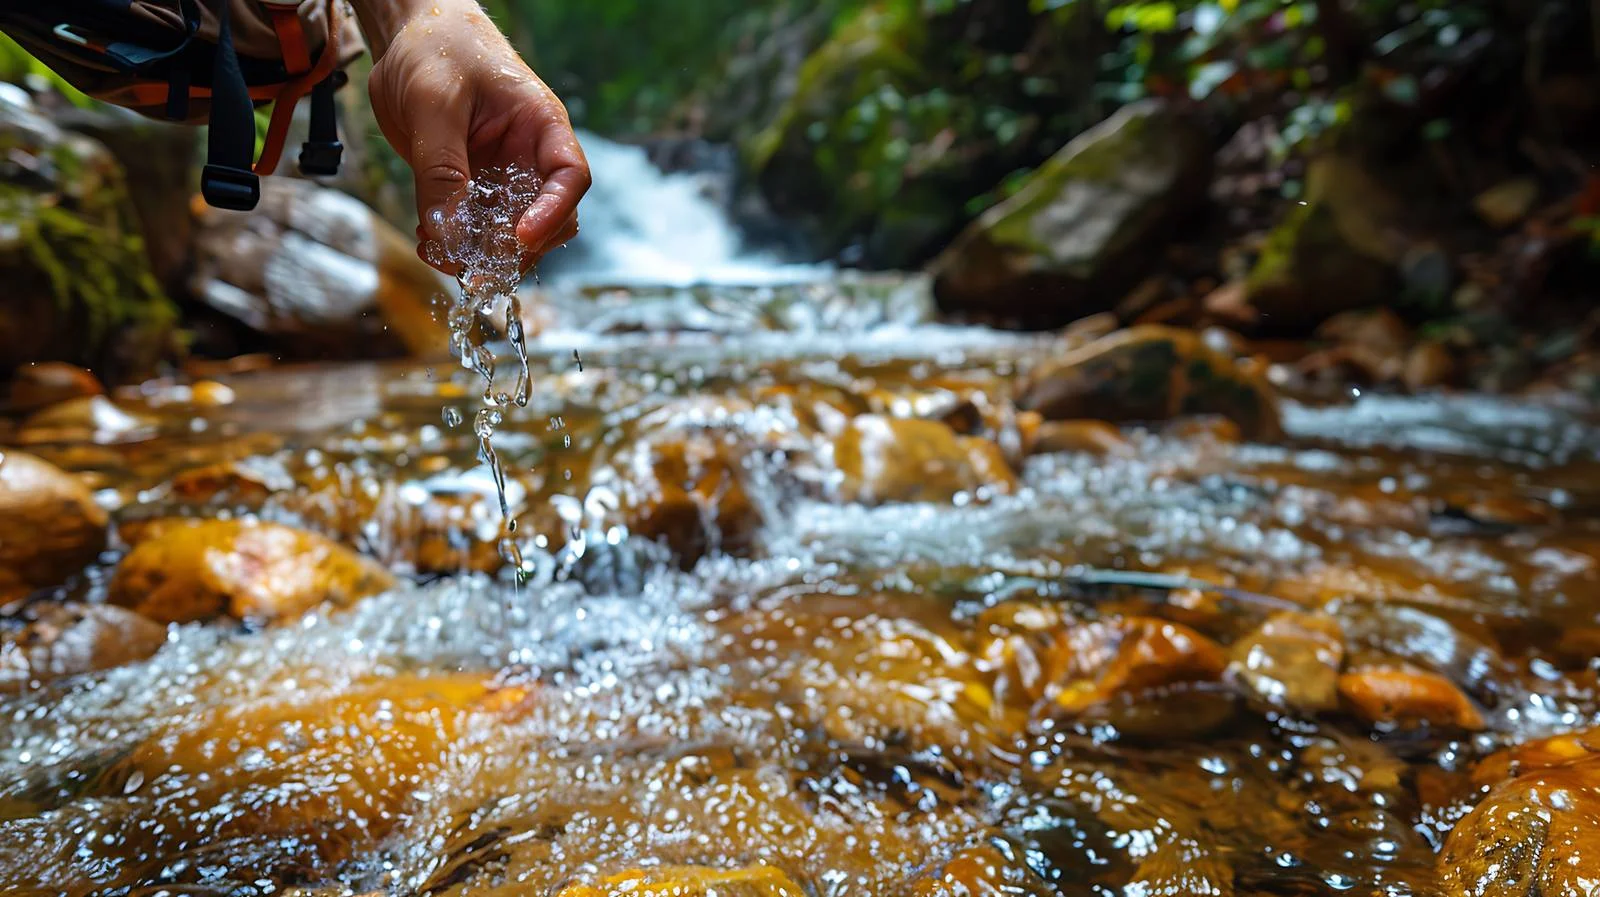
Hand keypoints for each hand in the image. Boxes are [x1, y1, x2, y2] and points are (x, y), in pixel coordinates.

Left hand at [357, 0, 588, 273]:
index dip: (553, 212)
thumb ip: (441, 167)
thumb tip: (446, 230)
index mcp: (541, 125)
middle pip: (547, 219)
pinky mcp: (471, 185)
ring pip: (509, 232)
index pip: (569, 177)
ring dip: (482, 253)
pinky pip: (474, 226)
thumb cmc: (436, 49)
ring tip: (441, 255)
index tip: (520, 236)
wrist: (409, 32)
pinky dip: (456, 241)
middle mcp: (529, 156)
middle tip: (476, 270)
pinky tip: (430, 240)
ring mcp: (501, 174)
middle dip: (514, 250)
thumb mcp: (434, 104)